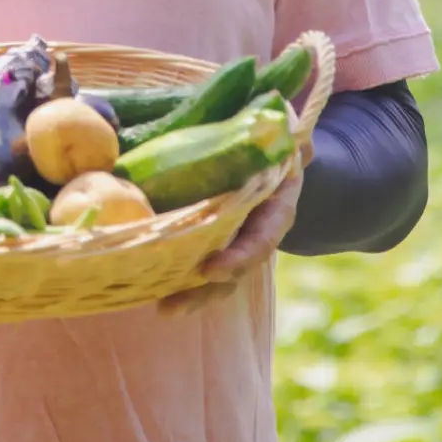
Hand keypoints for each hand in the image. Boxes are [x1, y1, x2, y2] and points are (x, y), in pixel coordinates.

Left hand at [159, 136, 313, 316]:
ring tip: (163, 309)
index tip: (211, 269)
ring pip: (214, 278)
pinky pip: (194, 263)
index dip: (238, 258)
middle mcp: (254, 236)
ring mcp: (232, 243)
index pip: (261, 242)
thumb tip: (294, 132)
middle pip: (233, 272)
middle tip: (173, 305)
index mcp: (276, 213)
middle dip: (205, 292)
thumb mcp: (284, 137)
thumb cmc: (274, 146)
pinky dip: (175, 277)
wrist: (271, 158)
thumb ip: (289, 136)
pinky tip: (148, 288)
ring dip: (190, 296)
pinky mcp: (208, 241)